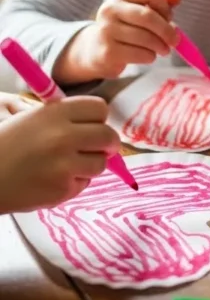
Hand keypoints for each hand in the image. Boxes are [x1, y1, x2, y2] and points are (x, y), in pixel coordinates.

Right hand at [0, 96, 119, 213]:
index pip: (100, 108)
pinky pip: (84, 183)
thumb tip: (98, 122)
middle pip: (108, 136)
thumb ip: (63, 116)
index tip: (93, 125)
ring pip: (100, 163)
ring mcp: (64, 165)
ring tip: (67, 164)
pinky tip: (52, 179)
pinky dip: (74, 182)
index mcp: (55, 113)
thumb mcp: (31, 118)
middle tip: (99, 147)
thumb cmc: (5, 144)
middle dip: (107, 142)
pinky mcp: (62, 190)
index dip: (98, 118)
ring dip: (90, 164)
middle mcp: (63, 137)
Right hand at [54, 0, 181, 83]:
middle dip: (167, 30)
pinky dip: (150, 56)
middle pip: (148, 16)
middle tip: (175, 41)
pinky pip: (140, 54)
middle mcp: (110, 9)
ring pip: (146, 38)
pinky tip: (148, 55)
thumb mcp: (143, 10)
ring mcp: (106, 30)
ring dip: (161, 46)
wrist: (98, 49)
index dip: (165, 5)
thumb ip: (162, 2)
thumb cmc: (128, 26)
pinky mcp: (108, 51)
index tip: (168, 17)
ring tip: (163, 49)